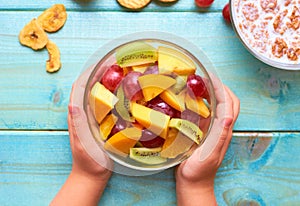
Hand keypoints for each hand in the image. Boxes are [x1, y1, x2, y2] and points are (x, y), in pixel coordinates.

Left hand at [51, 66, 112, 205]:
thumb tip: (73, 103)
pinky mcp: (101, 123)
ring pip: (99, 95)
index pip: (79, 87)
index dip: (88, 73)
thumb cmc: (88, 161)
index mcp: (77, 115)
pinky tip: (125, 94)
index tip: (102, 64)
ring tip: (123, 75)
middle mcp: (84, 112)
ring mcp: (93, 117)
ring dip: (108, 83)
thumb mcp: (82, 143)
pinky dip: (114, 96)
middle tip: (118, 66)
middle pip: (90, 87)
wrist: (92, 175)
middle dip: (101, 74)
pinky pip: (107, 105)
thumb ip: (77, 125)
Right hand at [175, 79, 239, 204]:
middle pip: (229, 103)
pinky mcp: (206, 132)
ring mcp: (214, 130)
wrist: (193, 182)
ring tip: (200, 84)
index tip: (211, 77)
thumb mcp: (209, 155)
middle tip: (206, 78)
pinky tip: (193, 100)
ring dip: (214, 93)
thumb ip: (220, 137)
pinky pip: (208, 113)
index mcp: (223, 132)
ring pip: (219, 106)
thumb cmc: (199, 171)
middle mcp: (221, 128)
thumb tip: (228, 117)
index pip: (229, 105)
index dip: (222, 89)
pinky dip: (204, 103)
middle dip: (221, 88)